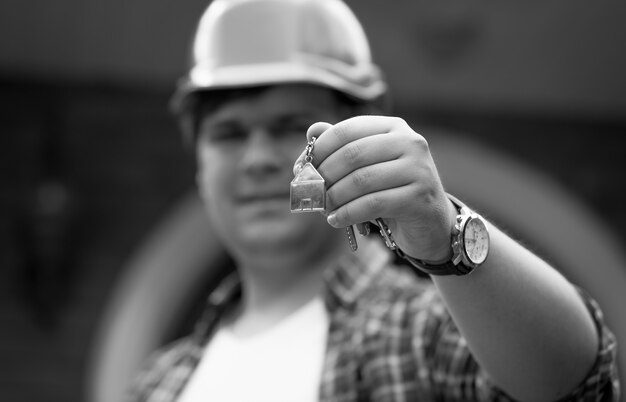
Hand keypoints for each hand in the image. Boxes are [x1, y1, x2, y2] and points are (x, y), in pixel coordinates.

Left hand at [293, 116, 455, 261]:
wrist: (432, 223)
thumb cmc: (392, 191)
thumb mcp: (368, 167)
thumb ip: (342, 148)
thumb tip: (311, 131)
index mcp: (393, 128)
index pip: (347, 130)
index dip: (320, 149)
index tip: (302, 168)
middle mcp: (410, 142)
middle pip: (352, 154)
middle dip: (324, 175)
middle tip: (311, 192)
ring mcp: (418, 169)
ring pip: (361, 181)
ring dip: (334, 197)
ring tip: (323, 208)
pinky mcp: (419, 198)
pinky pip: (373, 204)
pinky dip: (348, 214)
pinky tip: (335, 220)